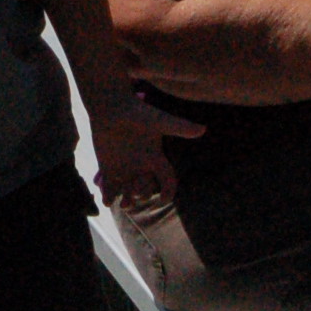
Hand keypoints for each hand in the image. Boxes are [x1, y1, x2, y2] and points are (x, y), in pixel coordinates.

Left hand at [83, 92, 200, 209]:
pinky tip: (106, 200)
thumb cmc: (136, 112)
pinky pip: (110, 187)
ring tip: (123, 204)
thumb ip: (179, 127)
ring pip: (128, 191)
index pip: (167, 178)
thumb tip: (203, 129)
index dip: (169, 190)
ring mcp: (125, 168)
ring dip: (126, 200)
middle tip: (135, 193)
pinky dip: (108, 195)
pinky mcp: (108, 167)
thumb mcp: (159, 121)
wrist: (111, 106)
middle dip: (142, 194)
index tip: (165, 198)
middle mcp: (141, 166)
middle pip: (146, 187)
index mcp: (155, 158)